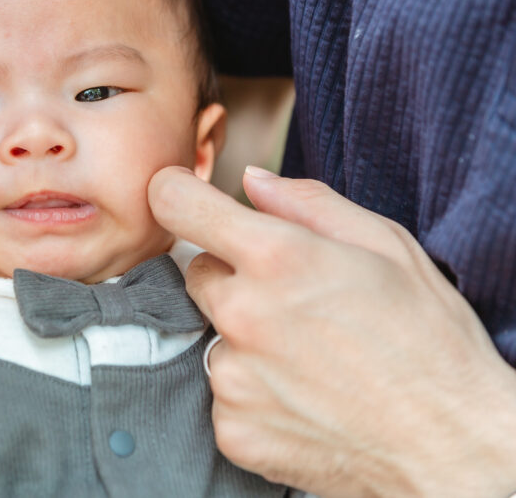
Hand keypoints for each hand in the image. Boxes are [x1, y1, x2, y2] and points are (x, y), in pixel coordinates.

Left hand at [149, 166, 515, 497]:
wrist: (452, 446)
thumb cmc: (430, 342)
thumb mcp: (388, 248)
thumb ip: (308, 204)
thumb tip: (251, 181)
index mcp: (278, 258)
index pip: (177, 203)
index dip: (176, 194)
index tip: (182, 198)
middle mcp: (243, 314)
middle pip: (198, 272)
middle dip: (234, 278)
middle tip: (294, 302)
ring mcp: (233, 377)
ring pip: (212, 336)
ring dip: (244, 341)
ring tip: (308, 358)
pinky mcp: (233, 429)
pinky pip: (221, 395)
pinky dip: (251, 394)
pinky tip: (300, 397)